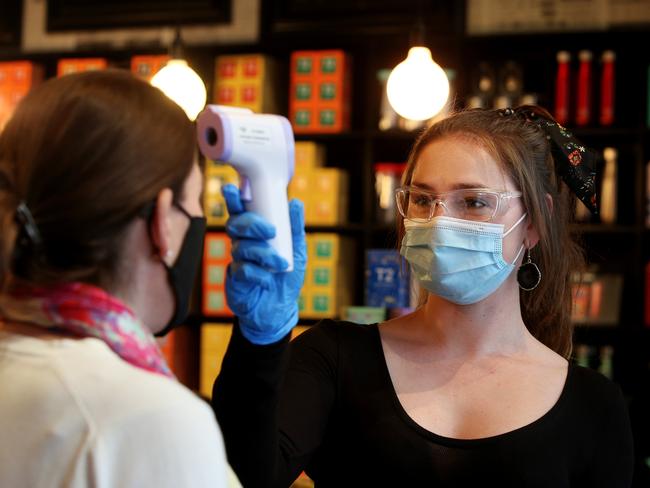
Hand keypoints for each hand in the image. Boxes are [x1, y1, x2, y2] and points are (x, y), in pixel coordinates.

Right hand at [222, 184, 305, 344]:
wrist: (279, 310)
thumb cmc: (286, 277)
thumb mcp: (297, 252)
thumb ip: (295, 229)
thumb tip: (296, 203)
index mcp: (255, 233)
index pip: (241, 212)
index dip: (234, 199)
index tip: (232, 188)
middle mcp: (243, 243)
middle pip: (236, 225)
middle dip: (251, 224)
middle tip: (270, 231)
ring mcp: (237, 260)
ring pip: (241, 247)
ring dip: (262, 253)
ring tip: (279, 263)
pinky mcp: (235, 279)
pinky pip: (243, 270)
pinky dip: (258, 273)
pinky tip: (267, 280)